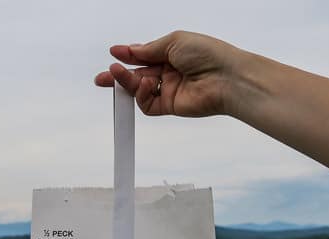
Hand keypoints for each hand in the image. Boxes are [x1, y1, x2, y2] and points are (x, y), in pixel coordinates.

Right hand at [95, 31, 240, 116]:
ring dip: (126, 82)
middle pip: (138, 75)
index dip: (128, 56)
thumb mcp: (174, 41)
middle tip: (102, 78)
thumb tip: (131, 50)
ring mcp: (169, 90)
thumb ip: (149, 49)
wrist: (225, 78)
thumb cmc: (208, 54)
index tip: (114, 53)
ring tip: (115, 75)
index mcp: (172, 54)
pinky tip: (141, 86)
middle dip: (119, 75)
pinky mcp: (169, 106)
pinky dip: (139, 96)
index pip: (144, 56)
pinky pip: (147, 104)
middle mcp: (169, 72)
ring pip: (139, 89)